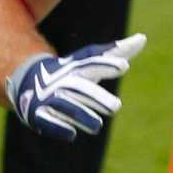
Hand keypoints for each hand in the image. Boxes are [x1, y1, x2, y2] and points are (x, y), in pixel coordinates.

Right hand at [5, 34, 146, 139]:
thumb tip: (142, 38)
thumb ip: (116, 51)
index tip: (124, 66)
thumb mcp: (90, 61)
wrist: (30, 81)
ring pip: (66, 107)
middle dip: (97, 97)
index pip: (92, 63)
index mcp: (77, 67)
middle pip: (80, 88)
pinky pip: (48, 121)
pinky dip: (59, 127)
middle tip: (116, 107)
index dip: (106, 64)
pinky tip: (72, 134)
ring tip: (97, 126)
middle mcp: (63, 81)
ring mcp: (49, 97)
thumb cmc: (71, 72)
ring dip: (81, 115)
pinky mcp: (39, 114)